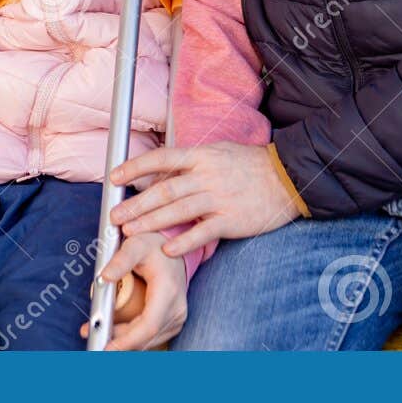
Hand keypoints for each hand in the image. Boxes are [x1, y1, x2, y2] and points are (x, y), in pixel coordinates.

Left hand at [80, 232, 185, 350]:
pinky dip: (130, 337)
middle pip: (145, 338)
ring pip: (146, 341)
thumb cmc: (154, 245)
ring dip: (121, 342)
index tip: (106, 349)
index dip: (126, 342)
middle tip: (90, 338)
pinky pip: (149, 337)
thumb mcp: (135, 245)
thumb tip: (104, 278)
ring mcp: (176, 318)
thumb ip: (120, 260)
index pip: (148, 327)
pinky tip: (113, 331)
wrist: (174, 246)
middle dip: (117, 343)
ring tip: (96, 332)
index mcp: (169, 292)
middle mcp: (177, 309)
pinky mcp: (172, 322)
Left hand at [110, 143, 299, 255]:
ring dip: (151, 222)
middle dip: (136, 203)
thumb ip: (190, 164)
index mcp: (202, 156)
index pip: (162, 158)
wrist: (287, 177)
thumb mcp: (218, 153)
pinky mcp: (232, 219)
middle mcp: (207, 175)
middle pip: (165, 189)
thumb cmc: (250, 165)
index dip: (135, 167)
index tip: (114, 177)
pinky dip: (184, 241)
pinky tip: (167, 250)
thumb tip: (158, 175)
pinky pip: (204, 232)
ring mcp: (219, 198)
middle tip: (114, 216)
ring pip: (178, 210)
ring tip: (130, 233)